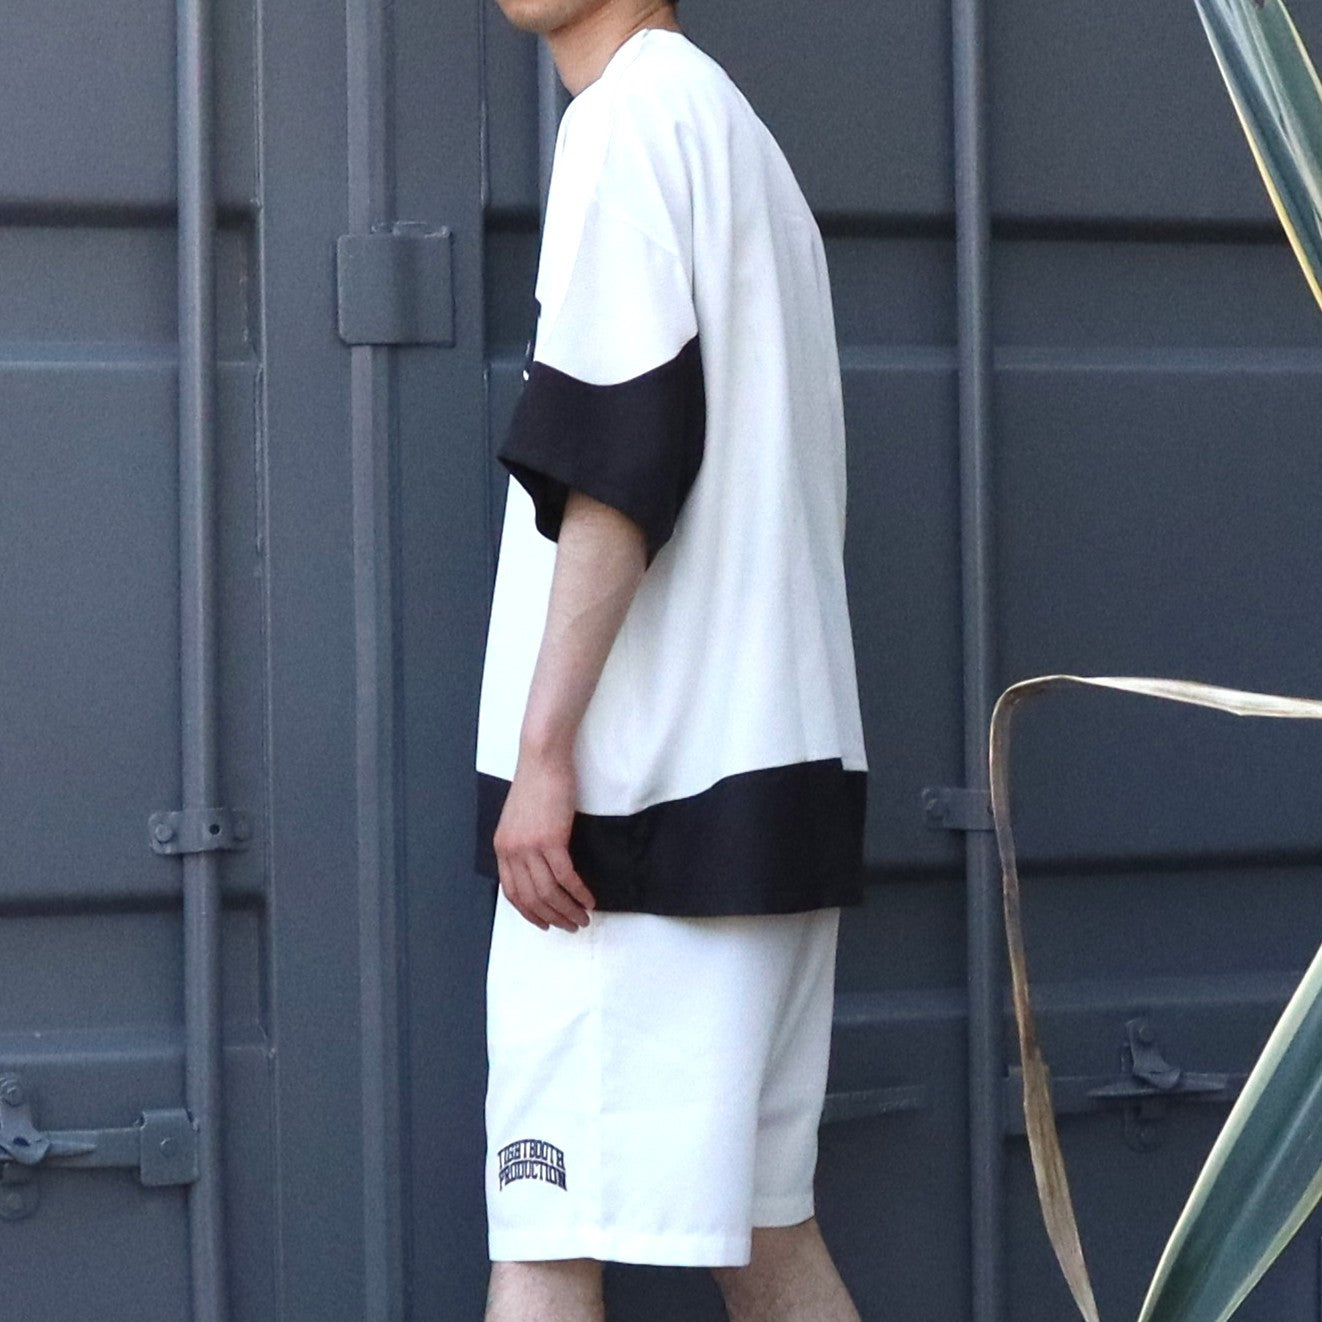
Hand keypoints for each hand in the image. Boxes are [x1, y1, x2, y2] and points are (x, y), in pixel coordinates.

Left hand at [493, 748, 595, 931]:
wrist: (542, 759)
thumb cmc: (536, 784)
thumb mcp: (519, 819)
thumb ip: (523, 844)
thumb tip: (538, 868)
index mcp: (502, 848)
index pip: (512, 892)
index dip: (530, 913)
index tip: (545, 923)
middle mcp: (512, 852)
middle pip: (531, 898)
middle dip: (553, 917)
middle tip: (571, 926)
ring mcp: (530, 847)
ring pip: (549, 892)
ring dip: (568, 910)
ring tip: (583, 918)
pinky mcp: (551, 840)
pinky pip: (566, 877)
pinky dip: (579, 892)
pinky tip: (589, 899)